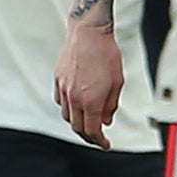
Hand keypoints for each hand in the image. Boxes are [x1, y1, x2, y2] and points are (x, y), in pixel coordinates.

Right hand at [55, 22, 124, 147]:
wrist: (88, 32)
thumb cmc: (107, 54)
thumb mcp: (117, 82)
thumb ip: (111, 105)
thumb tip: (106, 121)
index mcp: (91, 100)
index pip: (92, 131)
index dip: (99, 141)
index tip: (106, 144)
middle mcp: (74, 97)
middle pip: (78, 128)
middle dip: (89, 136)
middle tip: (98, 137)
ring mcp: (64, 88)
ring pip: (67, 116)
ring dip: (78, 123)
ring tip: (88, 121)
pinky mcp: (58, 79)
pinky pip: (61, 102)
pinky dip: (69, 109)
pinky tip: (77, 106)